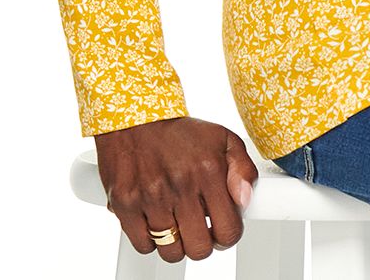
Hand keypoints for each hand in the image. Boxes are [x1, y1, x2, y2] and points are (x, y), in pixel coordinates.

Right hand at [96, 115, 257, 261]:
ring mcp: (150, 197)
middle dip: (203, 242)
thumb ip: (243, 169)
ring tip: (176, 222)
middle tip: (199, 228)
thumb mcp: (222, 139)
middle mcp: (180, 185)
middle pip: (199, 248)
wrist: (134, 116)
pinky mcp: (124, 204)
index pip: (228, 230)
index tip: (222, 228)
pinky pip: (143, 246)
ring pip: (171, 252)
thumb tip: (245, 201)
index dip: (228, 235)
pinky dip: (150, 239)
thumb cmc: (179, 132)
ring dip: (177, 242)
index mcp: (208, 170)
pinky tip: (156, 219)